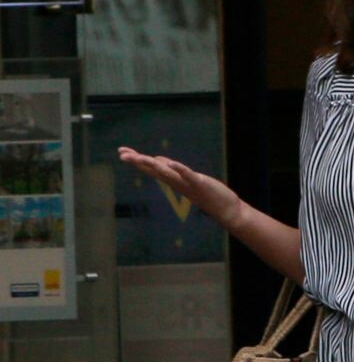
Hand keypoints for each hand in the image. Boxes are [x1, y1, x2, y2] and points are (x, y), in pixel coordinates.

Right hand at [117, 147, 241, 229]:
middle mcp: (177, 182)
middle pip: (154, 170)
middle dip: (138, 162)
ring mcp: (187, 184)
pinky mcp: (200, 184)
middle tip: (122, 155)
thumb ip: (172, 170)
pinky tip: (171, 164)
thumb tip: (157, 160)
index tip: (121, 152)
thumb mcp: (187, 179)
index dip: (136, 160)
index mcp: (173, 180)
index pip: (151, 168)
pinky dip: (180, 170)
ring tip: (141, 157)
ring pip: (167, 173)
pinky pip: (188, 176)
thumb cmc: (207, 194)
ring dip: (154, 165)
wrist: (225, 210)